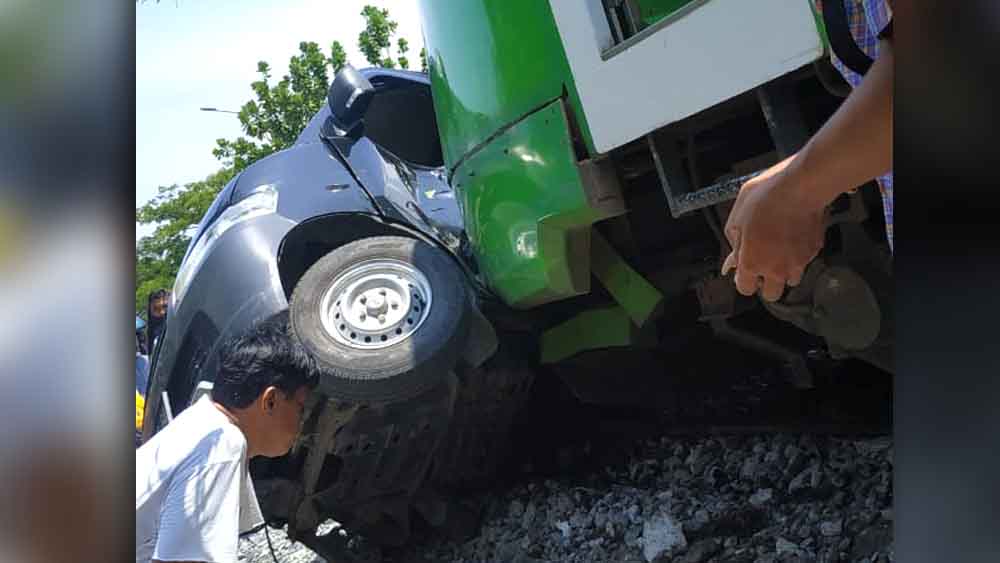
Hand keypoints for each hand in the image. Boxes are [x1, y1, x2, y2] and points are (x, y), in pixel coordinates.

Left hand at [721, 156, 826, 301]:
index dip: (743, 280)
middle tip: (762, 264)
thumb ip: (734, 243)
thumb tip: (734, 257)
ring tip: (780, 249)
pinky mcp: (815, 250)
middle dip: (765, 283)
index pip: (745, 289)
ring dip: (784, 271)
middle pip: (771, 294)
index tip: (743, 270)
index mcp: (752, 262)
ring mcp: (799, 262)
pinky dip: (799, 254)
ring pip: (791, 280)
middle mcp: (777, 268)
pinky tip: (793, 235)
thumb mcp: (736, 218)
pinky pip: (805, 260)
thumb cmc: (765, 198)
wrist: (801, 186)